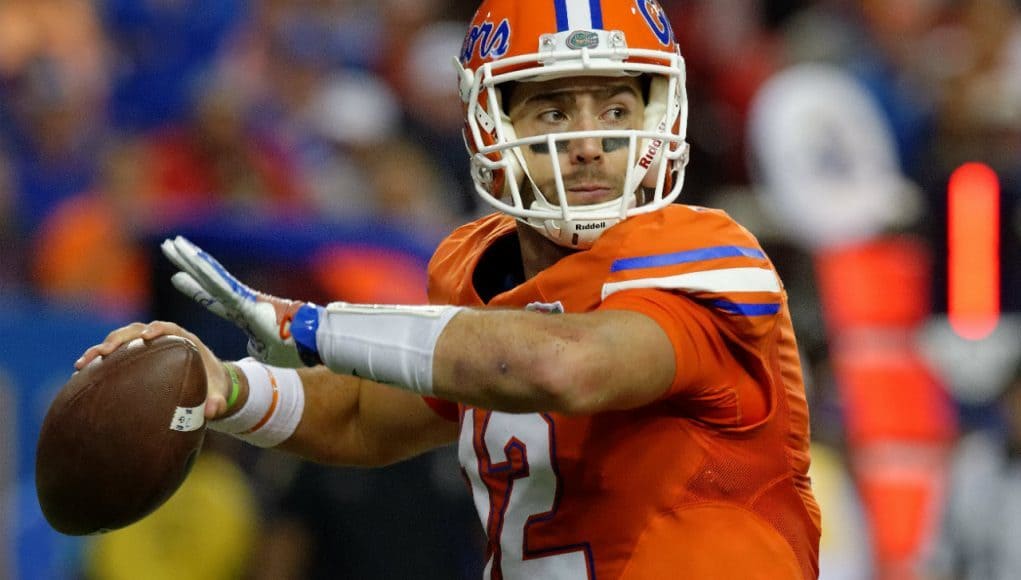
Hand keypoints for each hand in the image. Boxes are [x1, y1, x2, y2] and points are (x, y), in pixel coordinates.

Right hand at [75, 321, 230, 419]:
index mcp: (185, 341)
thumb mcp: (219, 395)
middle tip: (105, 352)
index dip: (157, 329)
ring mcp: (146, 348)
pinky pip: (115, 356)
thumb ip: (218, 402)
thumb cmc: (214, 388)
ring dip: (100, 349)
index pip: (169, 328)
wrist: (207, 388)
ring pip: (120, 341)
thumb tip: (212, 412)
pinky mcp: (135, 359)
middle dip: (119, 339)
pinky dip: (98, 362)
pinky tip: (80, 375)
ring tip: (82, 364)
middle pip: (136, 331)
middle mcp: (162, 340)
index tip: (146, 336)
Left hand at [161, 236, 313, 367]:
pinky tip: (191, 259)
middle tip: (168, 246)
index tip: (176, 276)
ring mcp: (243, 298)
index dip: (195, 287)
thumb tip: (253, 350)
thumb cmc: (296, 348)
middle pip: (207, 280)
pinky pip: (221, 284)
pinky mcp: (246, 300)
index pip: (213, 298)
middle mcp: (241, 301)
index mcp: (244, 315)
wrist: (313, 342)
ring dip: (191, 259)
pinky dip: (206, 271)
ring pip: (211, 276)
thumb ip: (258, 348)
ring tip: (172, 243)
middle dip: (187, 263)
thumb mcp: (269, 353)